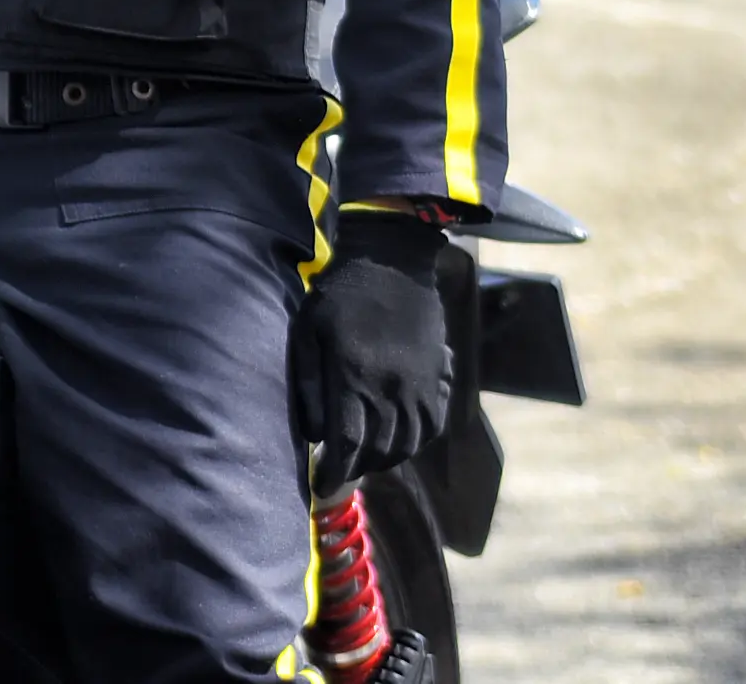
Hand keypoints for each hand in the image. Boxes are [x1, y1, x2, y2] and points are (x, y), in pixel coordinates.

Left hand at [291, 207, 452, 489]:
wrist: (392, 259)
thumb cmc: (339, 294)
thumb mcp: (308, 331)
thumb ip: (308, 384)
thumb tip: (314, 435)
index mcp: (354, 378)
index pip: (347, 445)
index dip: (334, 473)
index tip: (321, 486)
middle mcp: (392, 389)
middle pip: (379, 451)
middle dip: (357, 469)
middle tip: (340, 470)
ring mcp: (420, 384)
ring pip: (408, 444)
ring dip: (386, 460)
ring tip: (366, 458)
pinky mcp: (438, 376)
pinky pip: (434, 425)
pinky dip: (417, 442)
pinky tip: (399, 440)